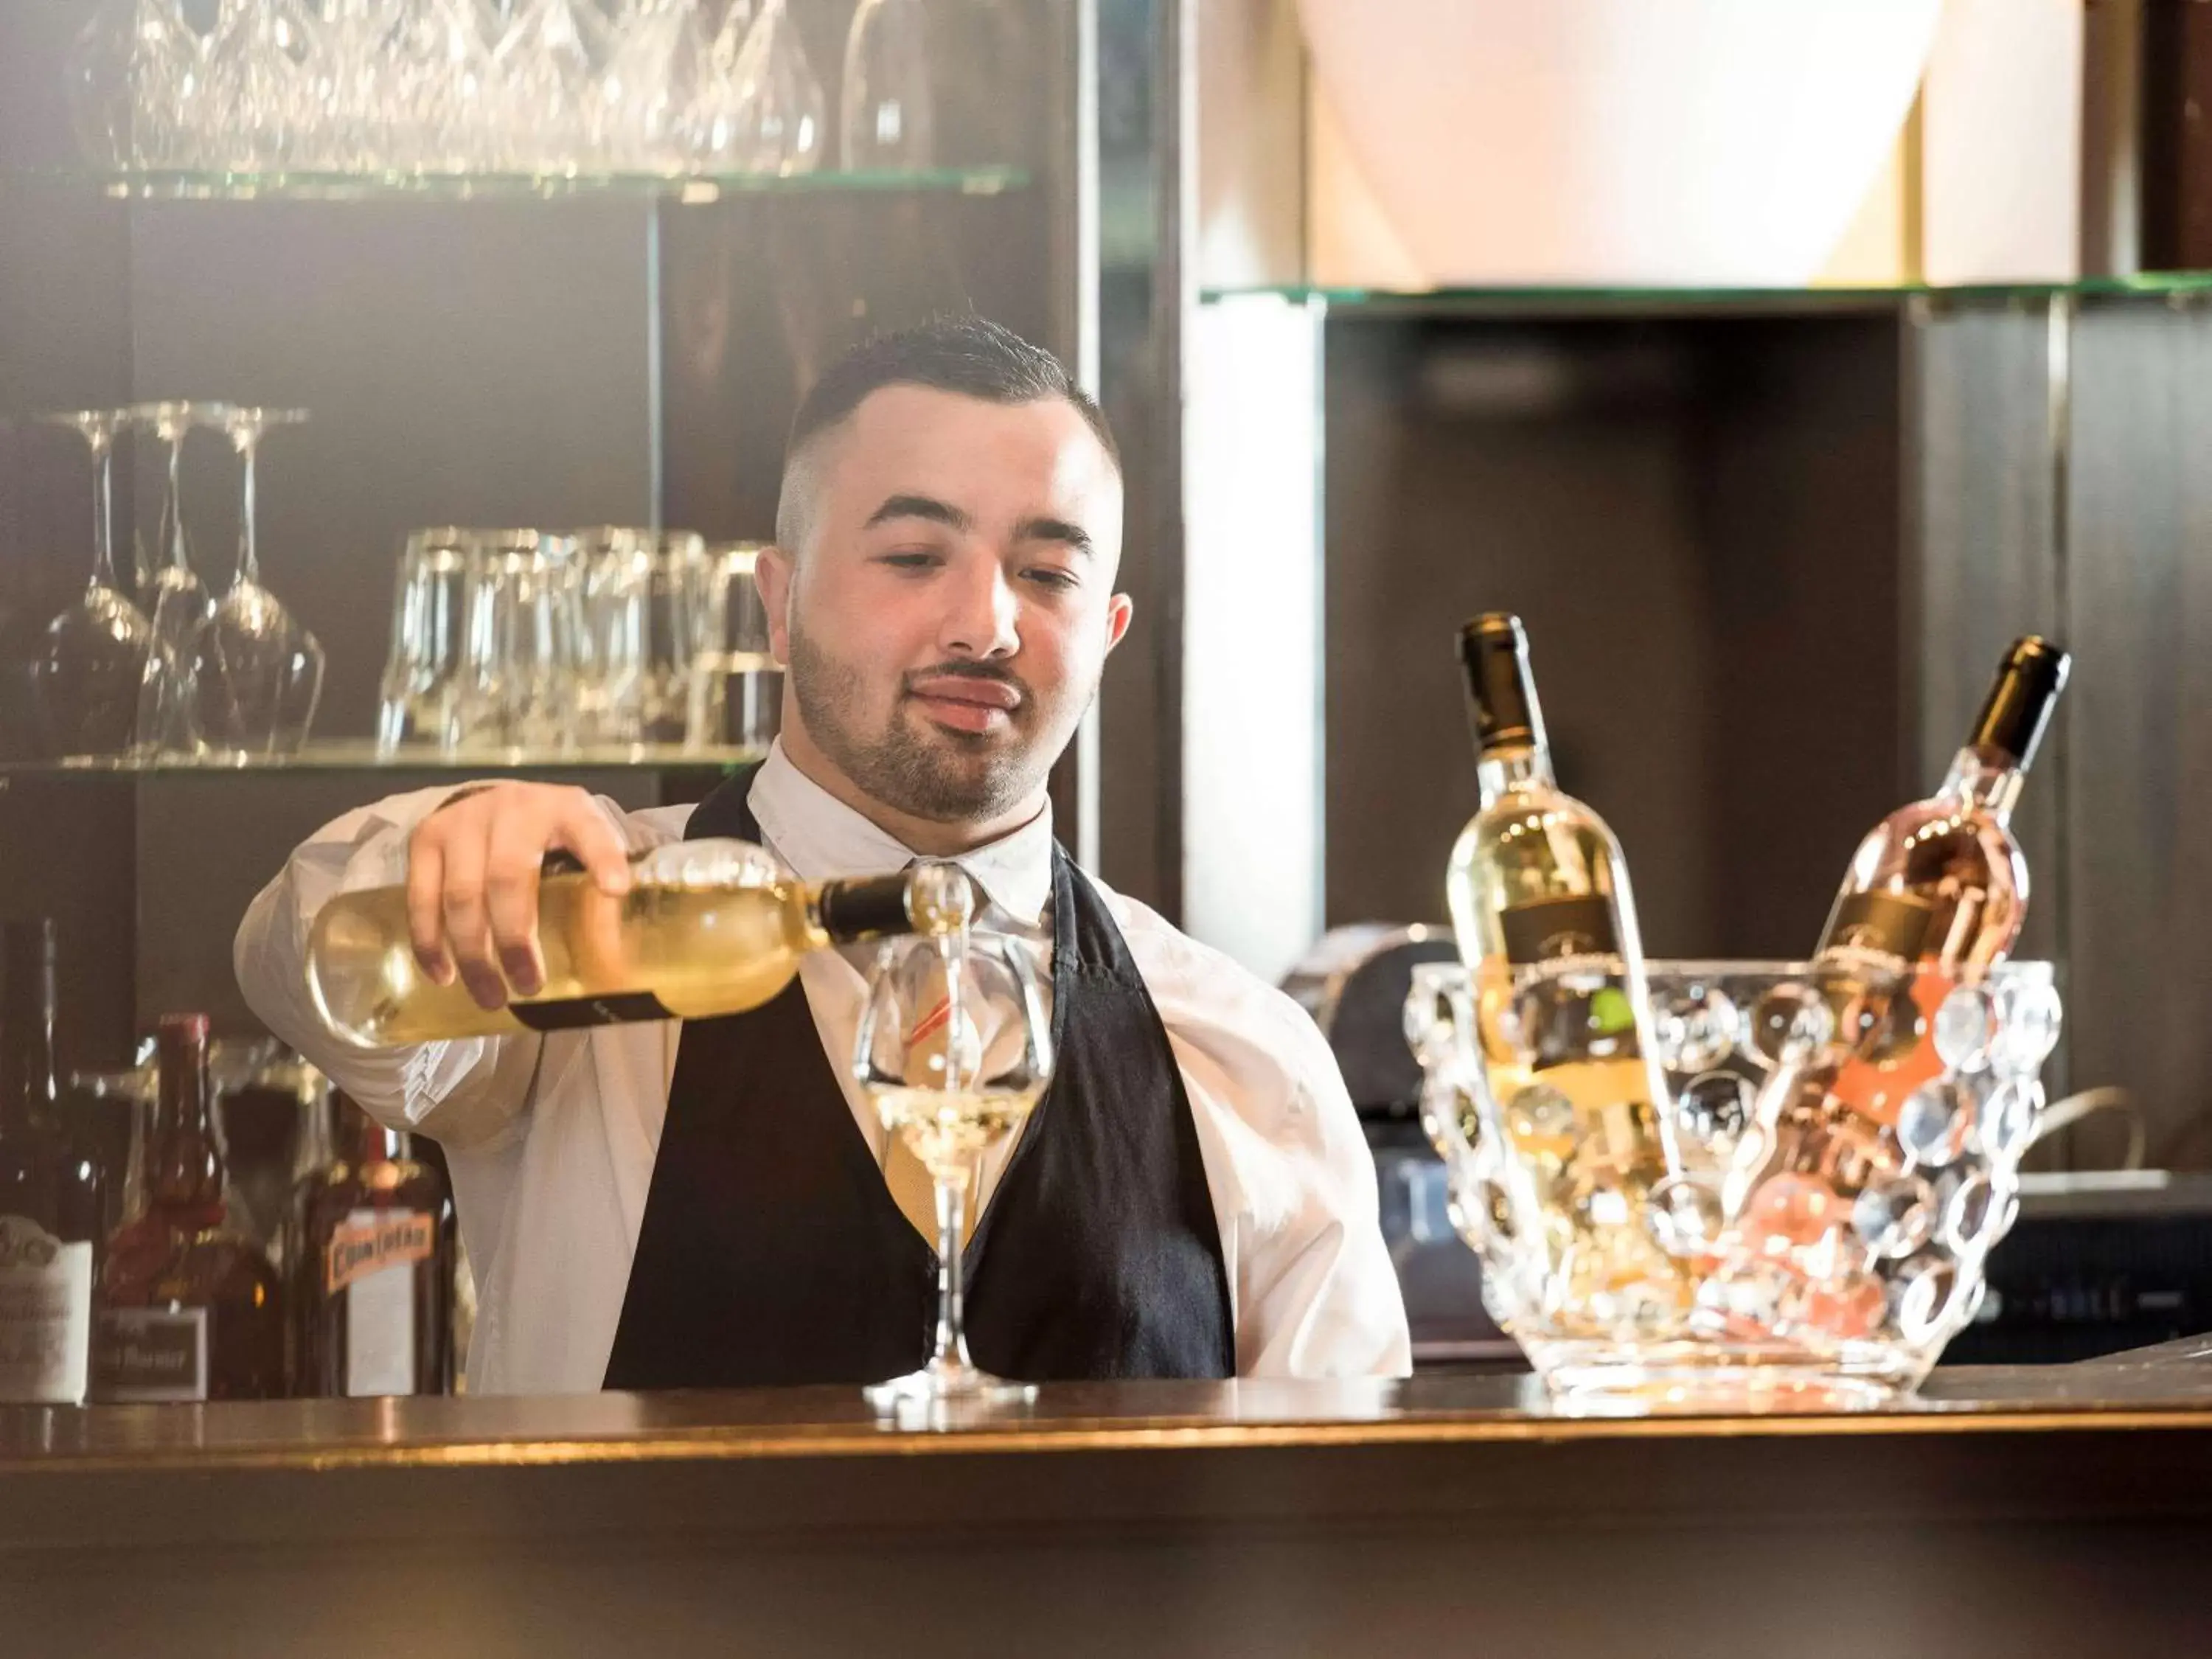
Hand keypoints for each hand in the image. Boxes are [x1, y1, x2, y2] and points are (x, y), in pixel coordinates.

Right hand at [406, 783, 632, 1009]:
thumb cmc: (549, 834)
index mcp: (566, 809)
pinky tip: (444, 975)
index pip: (589, 829)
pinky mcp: (426, 837)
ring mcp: (464, 821)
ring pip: (460, 894)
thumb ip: (599, 886)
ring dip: (473, 953)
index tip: (616, 890)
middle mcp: (513, 809)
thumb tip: (612, 962)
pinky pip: (421, 897)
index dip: (603, 858)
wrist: (494, 800)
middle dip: (515, 939)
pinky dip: (430, 942)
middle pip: (507, 877)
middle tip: (528, 986)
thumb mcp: (584, 845)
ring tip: (490, 996)